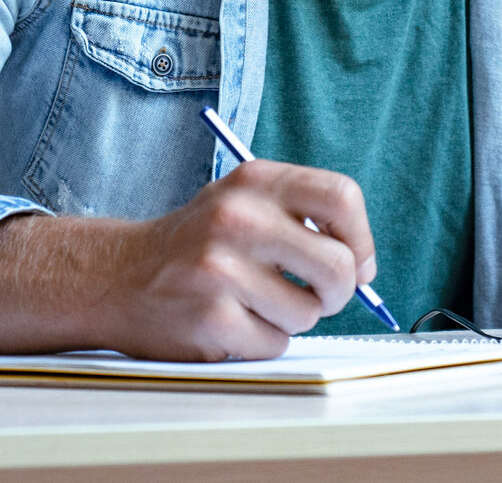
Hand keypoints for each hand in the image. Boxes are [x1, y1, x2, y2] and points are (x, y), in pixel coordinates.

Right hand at [0, 160, 375, 360]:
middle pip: (337, 264)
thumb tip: (364, 266)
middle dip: (340, 290)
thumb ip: (304, 215)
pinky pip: (274, 343)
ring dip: (295, 318)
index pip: (342, 198)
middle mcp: (239, 219)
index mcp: (256, 181)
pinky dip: (264, 341)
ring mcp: (221, 270)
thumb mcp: (246, 200)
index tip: (359, 262)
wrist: (115, 275)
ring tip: (261, 304)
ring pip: (308, 311)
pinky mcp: (209, 319)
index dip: (362, 237)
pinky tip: (234, 322)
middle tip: (323, 297)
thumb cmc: (199, 240)